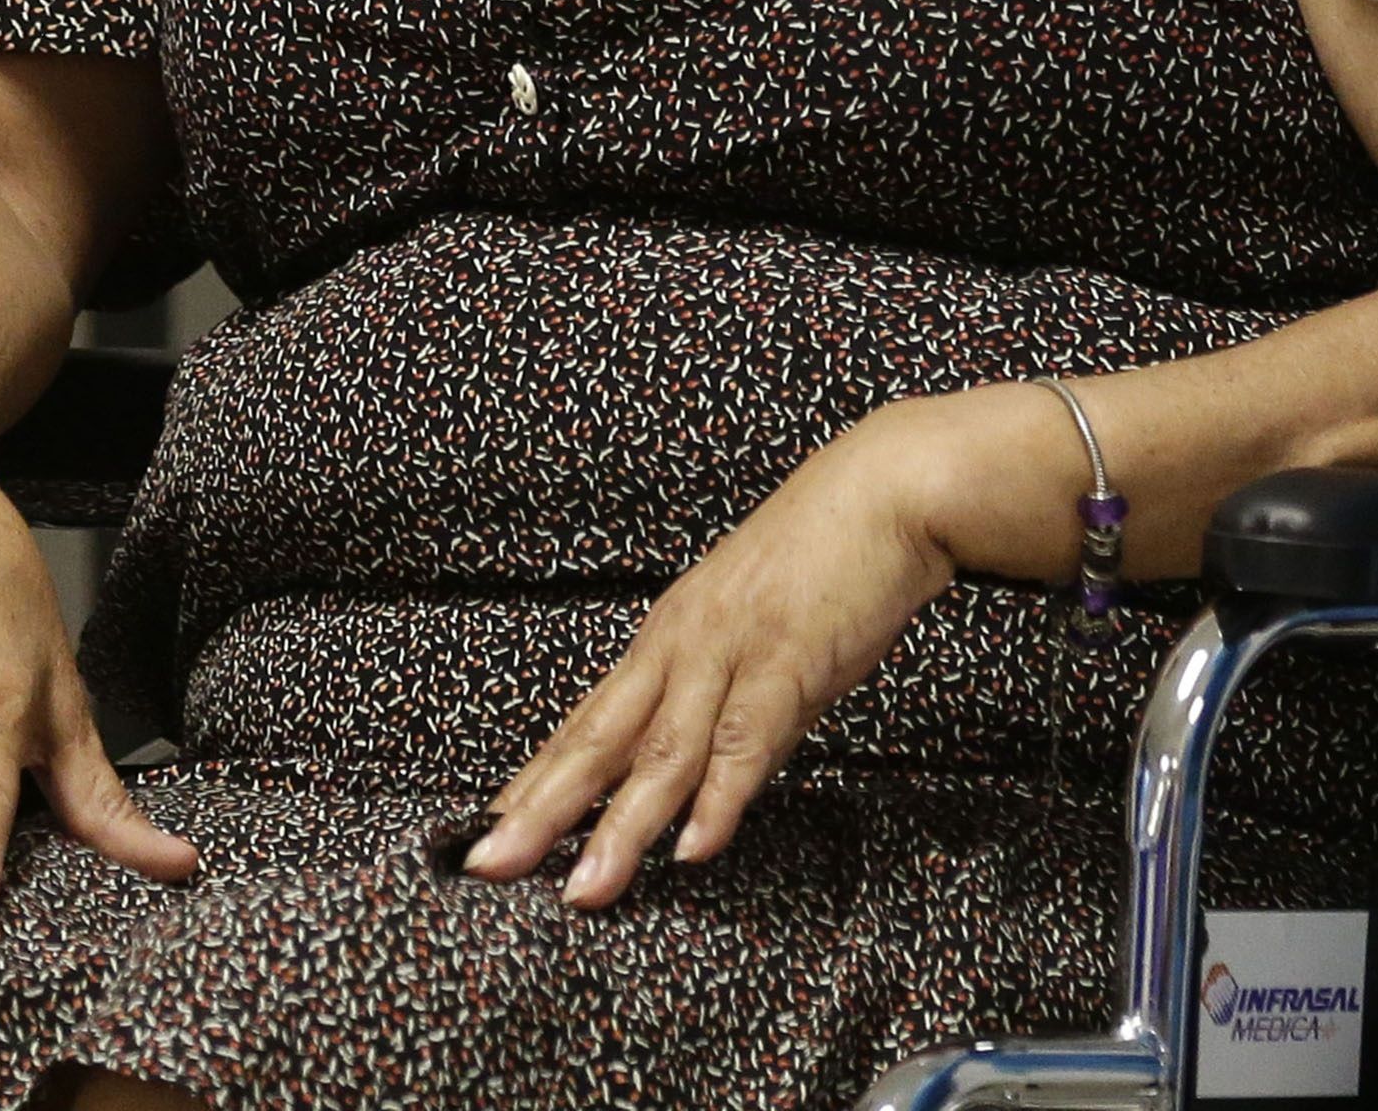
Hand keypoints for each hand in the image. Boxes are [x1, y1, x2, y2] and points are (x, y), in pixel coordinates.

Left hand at [466, 400, 1005, 907]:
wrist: (886, 489)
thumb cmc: (826, 555)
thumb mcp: (757, 633)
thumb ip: (730, 704)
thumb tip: (714, 775)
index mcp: (668, 637)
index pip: (587, 723)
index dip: (537, 781)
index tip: (491, 832)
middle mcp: (682, 645)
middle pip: (598, 740)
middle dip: (542, 811)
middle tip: (491, 866)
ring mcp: (729, 650)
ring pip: (662, 751)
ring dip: (621, 827)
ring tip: (587, 887)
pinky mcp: (786, 657)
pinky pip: (746, 736)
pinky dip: (719, 796)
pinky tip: (695, 845)